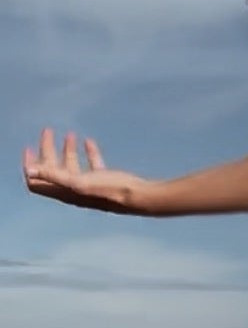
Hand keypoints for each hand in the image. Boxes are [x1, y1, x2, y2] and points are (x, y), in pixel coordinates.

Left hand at [22, 128, 155, 214]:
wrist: (138, 197)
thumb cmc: (110, 189)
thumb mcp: (79, 182)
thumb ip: (54, 176)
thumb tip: (30, 170)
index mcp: (64, 191)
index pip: (38, 181)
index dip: (30, 165)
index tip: (29, 147)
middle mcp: (73, 190)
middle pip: (53, 170)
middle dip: (48, 150)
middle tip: (48, 130)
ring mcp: (89, 186)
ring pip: (72, 166)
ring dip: (67, 149)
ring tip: (69, 133)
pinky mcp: (104, 181)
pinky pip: (92, 165)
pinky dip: (88, 152)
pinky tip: (89, 141)